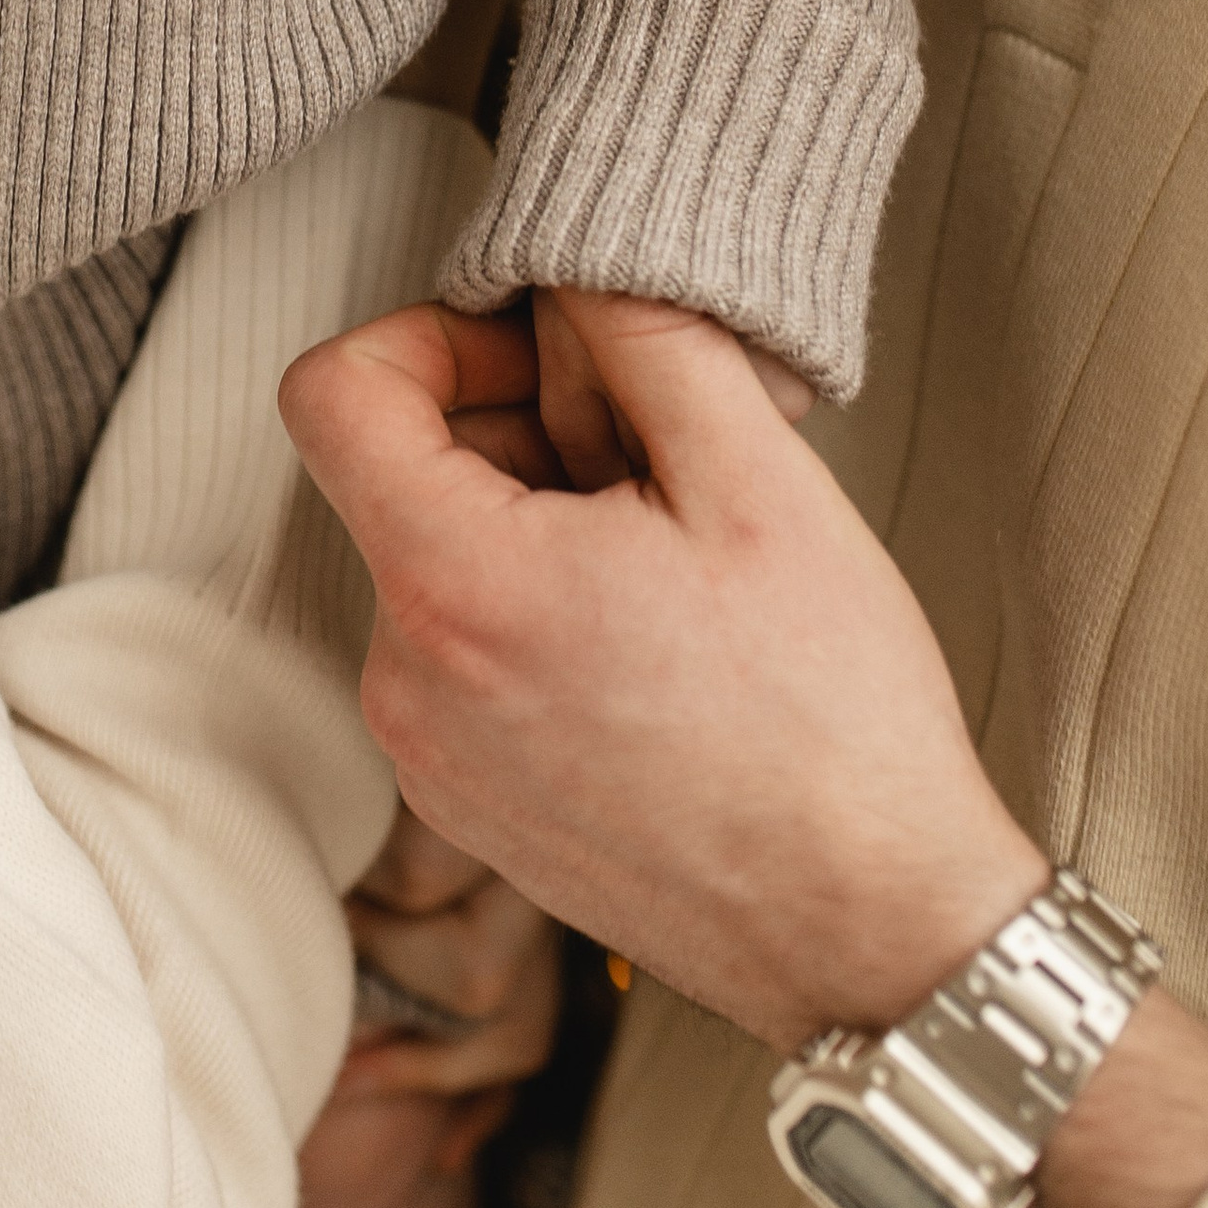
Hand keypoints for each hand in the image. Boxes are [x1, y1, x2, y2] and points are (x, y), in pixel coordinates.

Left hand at [282, 288, 1047, 1047]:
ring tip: (672, 561)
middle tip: (654, 456)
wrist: (874, 938)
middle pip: (393, 478)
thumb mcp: (760, 480)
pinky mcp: (464, 809)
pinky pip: (460, 657)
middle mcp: (404, 682)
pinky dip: (532, 615)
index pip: (332, 392)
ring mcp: (426, 759)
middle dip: (510, 431)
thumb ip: (648, 338)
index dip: (431, 335)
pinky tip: (656, 643)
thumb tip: (571, 269)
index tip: (541, 354)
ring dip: (529, 524)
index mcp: (454, 587)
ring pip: (433, 566)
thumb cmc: (832, 722)